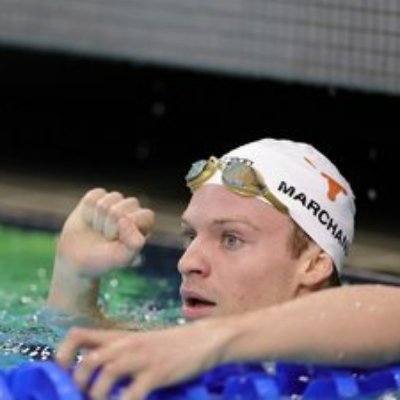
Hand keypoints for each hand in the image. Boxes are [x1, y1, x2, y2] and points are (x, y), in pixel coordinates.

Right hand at [46, 188, 154, 316]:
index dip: (127, 231)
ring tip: (98, 230)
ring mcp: (114, 201)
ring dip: (97, 220)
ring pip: (106, 202)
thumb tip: (125, 219)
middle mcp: (132, 209)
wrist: (76, 261)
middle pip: (119, 210)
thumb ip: (134, 243)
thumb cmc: (103, 260)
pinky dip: (87, 211)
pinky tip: (89, 221)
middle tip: (106, 239)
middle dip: (109, 228)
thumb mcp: (123, 259)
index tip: (120, 243)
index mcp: (144, 222)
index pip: (143, 216)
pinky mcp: (97, 197)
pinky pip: (93, 197)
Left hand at [56, 320, 227, 399]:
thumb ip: (121, 352)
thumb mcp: (142, 342)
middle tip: (85, 397)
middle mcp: (127, 344)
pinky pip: (131, 394)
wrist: (204, 339)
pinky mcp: (157, 373)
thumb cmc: (172, 344)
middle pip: (87, 361)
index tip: (64, 373)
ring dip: (98, 395)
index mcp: (121, 337)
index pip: (78, 335)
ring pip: (105, 375)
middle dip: (79, 385)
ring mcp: (142, 358)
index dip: (63, 354)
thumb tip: (96, 373)